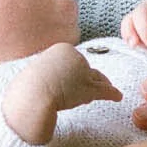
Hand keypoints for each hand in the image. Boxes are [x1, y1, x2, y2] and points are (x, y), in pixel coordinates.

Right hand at [0, 41, 122, 146]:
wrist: (30, 97)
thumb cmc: (29, 88)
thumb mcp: (40, 73)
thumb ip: (54, 72)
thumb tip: (67, 80)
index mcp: (61, 49)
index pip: (75, 60)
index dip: (75, 73)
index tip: (69, 82)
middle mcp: (75, 57)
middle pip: (87, 70)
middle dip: (87, 80)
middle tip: (81, 92)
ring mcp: (83, 72)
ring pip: (95, 80)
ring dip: (99, 87)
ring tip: (99, 94)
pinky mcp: (88, 88)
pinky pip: (104, 91)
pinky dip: (112, 94)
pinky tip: (117, 97)